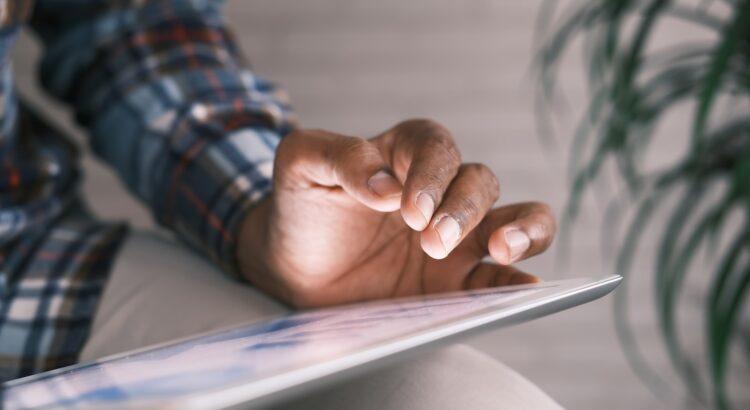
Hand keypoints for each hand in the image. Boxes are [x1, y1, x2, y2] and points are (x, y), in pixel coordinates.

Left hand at [238, 119, 555, 306]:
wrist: (295, 266)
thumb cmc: (303, 207)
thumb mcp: (302, 166)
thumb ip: (339, 157)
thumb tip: (385, 185)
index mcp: (404, 154)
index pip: (436, 149)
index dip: (430, 175)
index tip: (407, 209)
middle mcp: (440, 190)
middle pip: (478, 182)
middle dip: (461, 209)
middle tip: (431, 241)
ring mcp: (456, 235)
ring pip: (515, 217)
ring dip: (521, 228)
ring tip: (504, 249)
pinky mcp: (457, 279)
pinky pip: (501, 276)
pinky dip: (519, 277)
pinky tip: (526, 285)